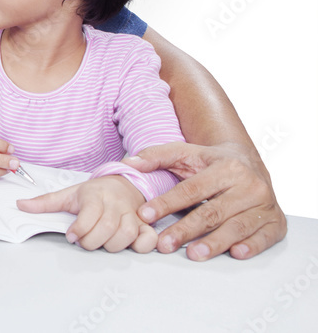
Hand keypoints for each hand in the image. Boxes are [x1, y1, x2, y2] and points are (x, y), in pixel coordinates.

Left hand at [17, 176, 157, 252]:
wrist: (124, 183)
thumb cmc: (94, 192)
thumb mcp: (69, 194)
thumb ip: (45, 202)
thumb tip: (20, 205)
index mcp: (95, 195)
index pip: (89, 214)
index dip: (79, 229)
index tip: (71, 235)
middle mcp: (115, 204)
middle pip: (107, 228)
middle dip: (92, 241)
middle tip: (83, 241)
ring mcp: (132, 214)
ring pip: (127, 234)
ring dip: (112, 245)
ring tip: (101, 242)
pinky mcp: (145, 224)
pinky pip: (148, 237)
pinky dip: (142, 245)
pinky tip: (128, 245)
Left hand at [123, 141, 286, 259]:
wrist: (250, 161)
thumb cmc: (211, 162)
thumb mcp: (186, 153)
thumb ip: (157, 156)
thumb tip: (129, 163)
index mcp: (226, 168)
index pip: (192, 189)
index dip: (168, 202)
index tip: (146, 215)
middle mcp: (249, 186)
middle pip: (213, 211)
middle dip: (186, 229)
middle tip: (164, 244)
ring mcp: (265, 205)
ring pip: (237, 227)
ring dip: (215, 243)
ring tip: (193, 254)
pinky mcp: (277, 222)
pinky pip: (264, 237)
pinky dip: (251, 246)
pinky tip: (235, 253)